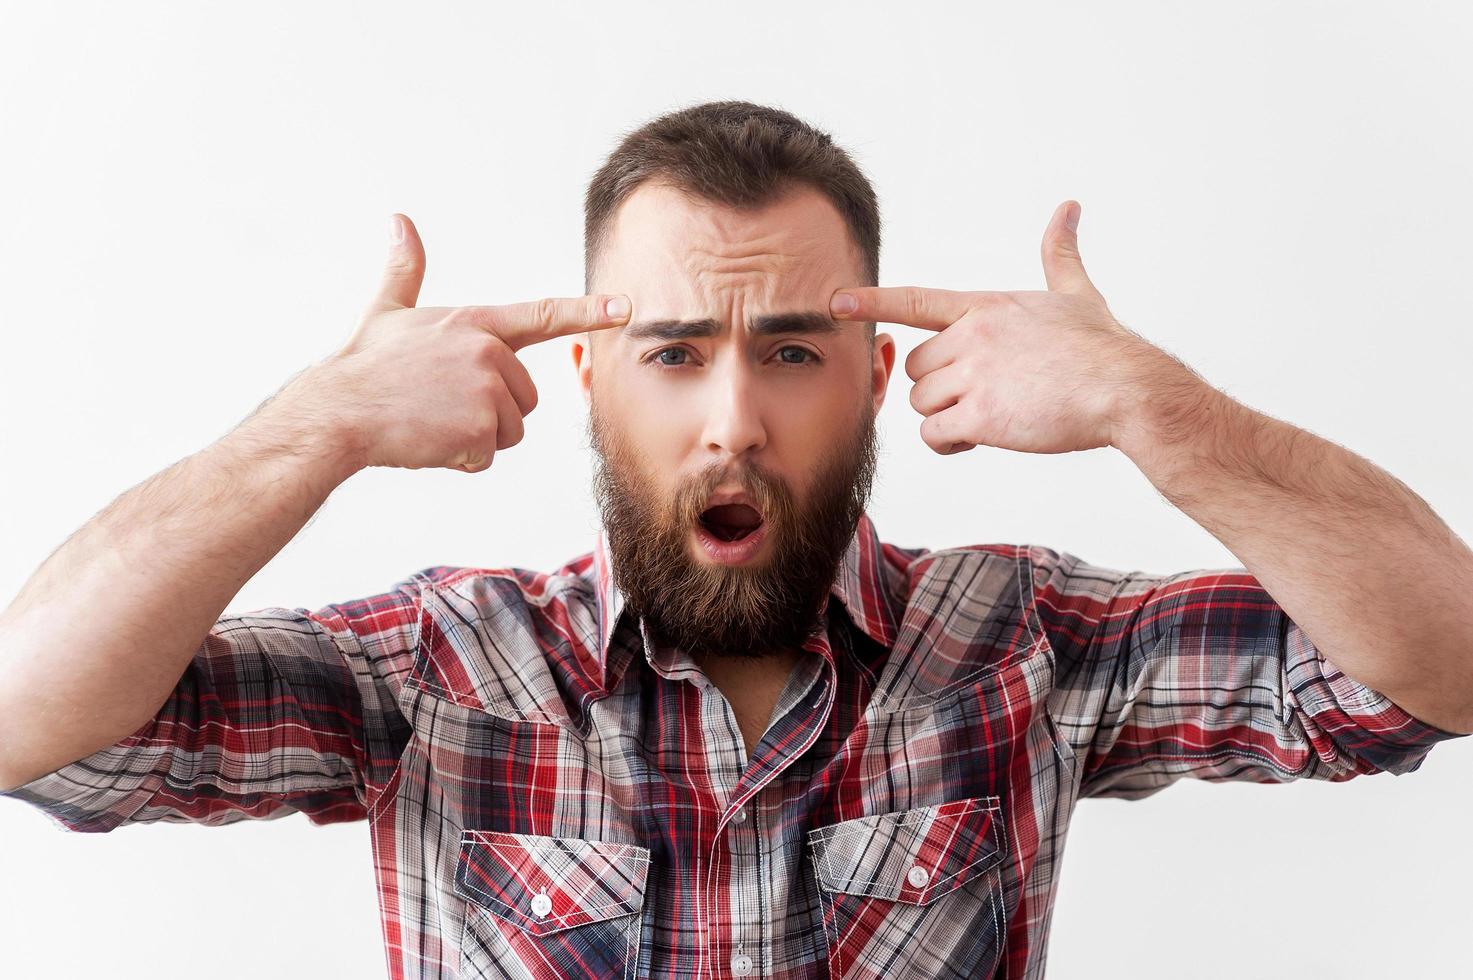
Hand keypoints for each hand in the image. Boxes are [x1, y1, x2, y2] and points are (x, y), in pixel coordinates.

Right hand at [271, 213, 630, 472]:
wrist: (337, 412)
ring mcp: (486, 388)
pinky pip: (486, 457)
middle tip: (439, 405)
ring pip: (507, 431)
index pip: (543, 315)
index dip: (589, 312)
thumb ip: (404, 270)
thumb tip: (399, 221)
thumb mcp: (386, 312)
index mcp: (474, 323)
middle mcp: (488, 351)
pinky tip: (428, 442)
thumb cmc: (361, 366)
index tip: (626, 307)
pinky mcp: (479, 427)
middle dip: (488, 412)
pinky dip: (459, 460)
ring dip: (474, 439)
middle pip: (523, 399)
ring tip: (431, 421)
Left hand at [829, 200, 1190, 455]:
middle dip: (940, 386)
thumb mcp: (1077, 294)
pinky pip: (934, 433)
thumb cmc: (1105, 348)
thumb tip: (1069, 209)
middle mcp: (973, 335)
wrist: (1127, 389)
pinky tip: (980, 440)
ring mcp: (974, 374)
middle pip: (917, 367)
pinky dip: (949, 443)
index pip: (916, 300)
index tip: (835, 303)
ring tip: (991, 418)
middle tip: (985, 395)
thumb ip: (1060, 255)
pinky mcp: (980, 415)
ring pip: (922, 402)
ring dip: (946, 416)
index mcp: (987, 306)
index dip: (872, 302)